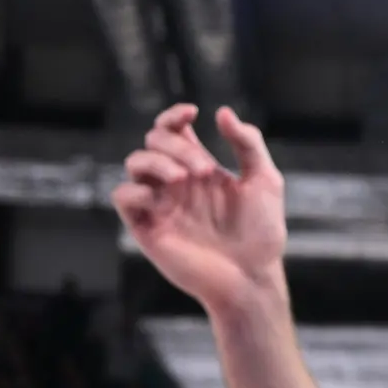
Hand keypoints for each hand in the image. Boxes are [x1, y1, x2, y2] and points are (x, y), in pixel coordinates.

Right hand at [112, 104, 286, 310]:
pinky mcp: (147, 226)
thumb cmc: (261, 232)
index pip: (174, 130)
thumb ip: (247, 144)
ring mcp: (160, 203)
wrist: (251, 275)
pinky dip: (136, 188)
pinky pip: (123, 195)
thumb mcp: (264, 181)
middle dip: (177, 146)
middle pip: (155, 140)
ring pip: (134, 161)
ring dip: (157, 162)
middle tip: (205, 172)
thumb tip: (221, 112)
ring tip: (184, 180)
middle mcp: (177, 182)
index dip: (175, 115)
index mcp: (201, 167)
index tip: (191, 113)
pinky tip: (161, 198)